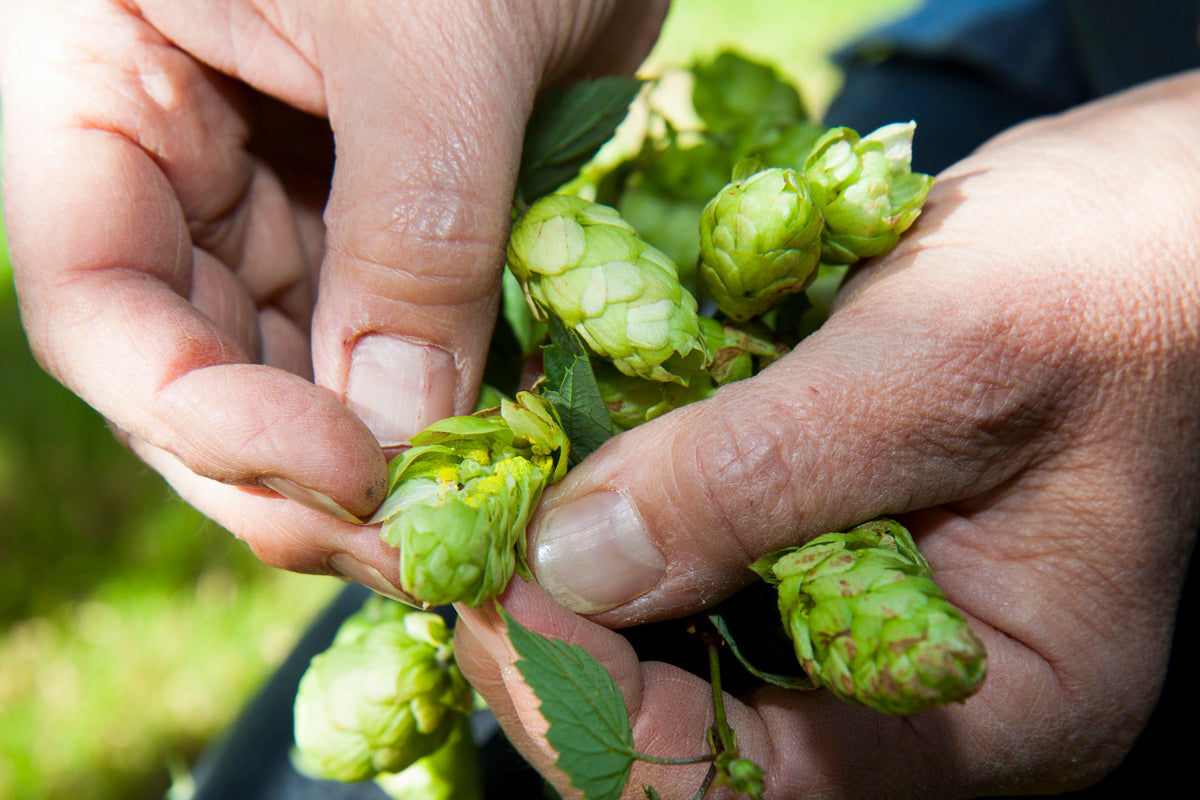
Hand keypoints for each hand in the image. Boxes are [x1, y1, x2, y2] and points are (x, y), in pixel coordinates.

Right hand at [0, 0, 664, 577]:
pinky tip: (501, 445)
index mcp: (108, 79)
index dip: (205, 415)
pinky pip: (404, 330)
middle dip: (299, 468)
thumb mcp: (432, 34)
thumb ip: (413, 230)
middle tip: (414, 546)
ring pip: (307, 366)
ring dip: (380, 453)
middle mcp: (186, 150)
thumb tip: (396, 430)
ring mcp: (293, 186)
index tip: (339, 473)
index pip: (102, 300)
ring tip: (468, 517)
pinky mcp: (399, 207)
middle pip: (203, 364)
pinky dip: (448, 397)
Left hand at [456, 71, 1199, 797]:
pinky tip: (538, 466)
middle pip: (685, 734)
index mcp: (996, 708)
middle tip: (443, 546)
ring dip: (552, 583)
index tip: (491, 585)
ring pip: (663, 654)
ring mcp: (858, 620)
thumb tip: (573, 561)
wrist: (1142, 221)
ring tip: (469, 507)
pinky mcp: (815, 543)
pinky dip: (597, 521)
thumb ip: (765, 475)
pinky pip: (680, 567)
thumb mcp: (946, 362)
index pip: (753, 784)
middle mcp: (911, 695)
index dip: (597, 705)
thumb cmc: (1105, 279)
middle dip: (549, 647)